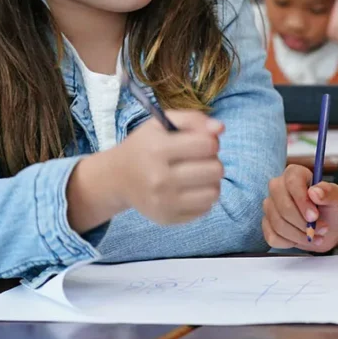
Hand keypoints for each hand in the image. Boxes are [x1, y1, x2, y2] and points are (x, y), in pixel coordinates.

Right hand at [111, 110, 225, 224]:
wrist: (117, 178)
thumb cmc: (144, 146)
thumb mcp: (161, 124)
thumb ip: (193, 120)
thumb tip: (220, 128)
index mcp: (157, 149)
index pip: (207, 144)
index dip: (211, 141)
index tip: (201, 142)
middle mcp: (159, 179)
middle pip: (214, 170)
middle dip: (213, 161)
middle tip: (199, 160)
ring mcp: (163, 202)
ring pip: (214, 193)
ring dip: (211, 182)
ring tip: (198, 175)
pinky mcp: (167, 218)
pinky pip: (205, 210)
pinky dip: (202, 198)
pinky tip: (189, 190)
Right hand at [262, 165, 337, 251]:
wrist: (332, 228)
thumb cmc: (333, 209)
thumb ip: (329, 193)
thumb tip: (315, 192)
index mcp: (295, 174)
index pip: (292, 182)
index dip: (302, 201)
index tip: (314, 216)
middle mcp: (279, 188)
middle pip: (282, 206)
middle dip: (302, 222)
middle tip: (321, 229)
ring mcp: (271, 207)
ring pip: (278, 224)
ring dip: (300, 235)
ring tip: (316, 235)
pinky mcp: (268, 225)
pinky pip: (273, 237)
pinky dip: (290, 242)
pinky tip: (302, 239)